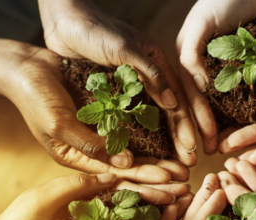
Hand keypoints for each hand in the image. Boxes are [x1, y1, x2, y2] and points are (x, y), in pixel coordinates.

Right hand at [3, 47, 189, 182]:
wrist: (25, 67)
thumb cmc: (35, 97)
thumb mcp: (59, 124)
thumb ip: (90, 144)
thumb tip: (124, 162)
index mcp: (76, 160)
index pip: (115, 177)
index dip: (143, 182)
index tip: (170, 185)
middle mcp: (89, 152)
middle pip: (128, 170)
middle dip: (156, 178)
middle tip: (185, 183)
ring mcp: (96, 135)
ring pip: (132, 153)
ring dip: (157, 161)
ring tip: (182, 168)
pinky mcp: (102, 118)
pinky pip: (128, 132)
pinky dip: (147, 139)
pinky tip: (167, 144)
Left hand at [38, 0, 196, 165]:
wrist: (62, 19)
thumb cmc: (94, 29)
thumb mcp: (124, 49)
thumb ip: (149, 74)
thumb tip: (173, 104)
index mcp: (157, 63)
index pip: (179, 98)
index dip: (187, 124)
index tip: (193, 148)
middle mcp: (148, 76)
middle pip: (170, 112)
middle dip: (180, 138)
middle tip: (188, 163)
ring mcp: (130, 85)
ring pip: (152, 117)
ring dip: (163, 140)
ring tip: (170, 163)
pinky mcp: (113, 91)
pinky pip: (129, 116)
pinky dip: (138, 134)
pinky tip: (142, 151)